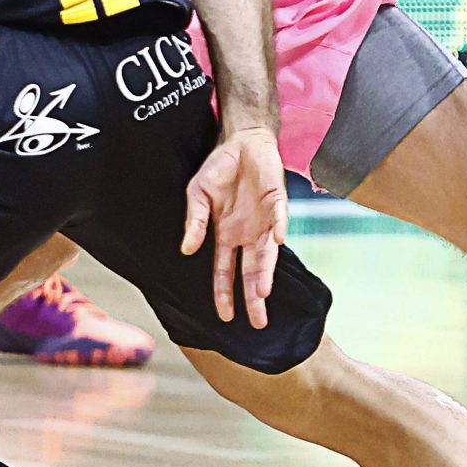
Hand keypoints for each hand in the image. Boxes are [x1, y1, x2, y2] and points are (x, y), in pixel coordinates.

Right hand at [180, 128, 289, 328]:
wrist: (242, 142)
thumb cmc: (218, 170)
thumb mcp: (198, 195)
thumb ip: (195, 222)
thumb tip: (188, 249)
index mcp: (225, 235)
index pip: (224, 271)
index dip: (224, 293)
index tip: (224, 317)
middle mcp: (246, 234)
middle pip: (250, 272)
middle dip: (252, 298)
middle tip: (257, 323)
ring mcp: (264, 221)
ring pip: (267, 255)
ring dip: (265, 273)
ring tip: (262, 294)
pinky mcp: (278, 202)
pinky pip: (279, 218)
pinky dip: (278, 228)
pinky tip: (276, 240)